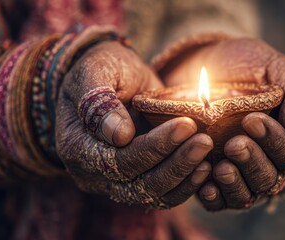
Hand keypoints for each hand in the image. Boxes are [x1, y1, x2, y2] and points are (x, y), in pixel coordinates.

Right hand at [55, 41, 213, 208]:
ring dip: (184, 176)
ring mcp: (115, 181)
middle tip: (205, 140)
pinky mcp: (136, 180)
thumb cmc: (102, 69)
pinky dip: (185, 185)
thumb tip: (120, 136)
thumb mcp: (94, 71)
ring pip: (153, 194)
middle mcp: (93, 173)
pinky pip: (162, 194)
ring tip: (207, 151)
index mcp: (77, 147)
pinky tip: (205, 167)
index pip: (118, 160)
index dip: (154, 147)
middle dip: (175, 163)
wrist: (112, 78)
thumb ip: (99, 100)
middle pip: (138, 184)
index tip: (186, 125)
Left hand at [161, 37, 284, 210]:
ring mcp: (240, 172)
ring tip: (221, 167)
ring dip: (235, 183)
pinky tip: (204, 185)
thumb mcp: (272, 67)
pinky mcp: (213, 179)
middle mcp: (267, 160)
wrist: (203, 66)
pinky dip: (214, 196)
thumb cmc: (244, 66)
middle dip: (254, 162)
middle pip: (271, 178)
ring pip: (246, 194)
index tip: (252, 120)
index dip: (275, 141)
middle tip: (235, 144)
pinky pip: (218, 200)